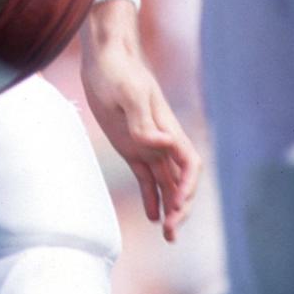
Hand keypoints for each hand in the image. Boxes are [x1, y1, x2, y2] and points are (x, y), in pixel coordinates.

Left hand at [80, 14, 200, 242]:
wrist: (104, 56)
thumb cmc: (117, 70)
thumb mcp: (127, 93)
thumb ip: (143, 121)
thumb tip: (162, 144)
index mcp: (166, 128)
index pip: (189, 164)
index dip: (188, 187)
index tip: (178, 205)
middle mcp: (161, 140)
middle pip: (182, 180)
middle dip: (182, 207)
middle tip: (172, 234)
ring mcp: (147, 144)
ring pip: (167, 183)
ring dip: (172, 208)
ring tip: (169, 236)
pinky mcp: (130, 146)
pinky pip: (147, 178)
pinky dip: (153, 197)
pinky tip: (154, 217)